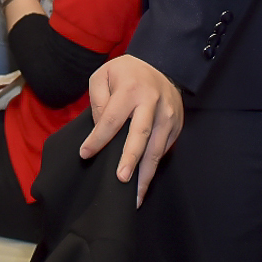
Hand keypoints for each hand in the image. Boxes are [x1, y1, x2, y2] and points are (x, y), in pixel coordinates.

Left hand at [78, 54, 183, 203]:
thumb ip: (98, 100)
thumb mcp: (103, 75)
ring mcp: (168, 115)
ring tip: (135, 197)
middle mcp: (152, 103)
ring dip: (146, 174)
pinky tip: (143, 183)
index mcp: (130, 90)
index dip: (98, 139)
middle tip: (121, 179)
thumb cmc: (125, 73)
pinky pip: (164, 150)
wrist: (161, 64)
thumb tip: (99, 128)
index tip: (85, 154)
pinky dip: (153, 167)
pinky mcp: (177, 125)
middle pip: (140, 135)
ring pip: (157, 149)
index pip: (112, 119)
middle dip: (130, 159)